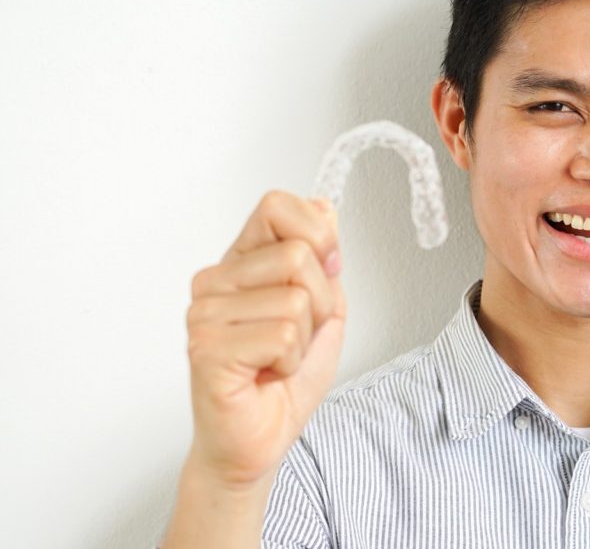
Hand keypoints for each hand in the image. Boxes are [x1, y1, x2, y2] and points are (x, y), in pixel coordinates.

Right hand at [184, 190, 346, 487]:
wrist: (260, 441)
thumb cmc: (285, 379)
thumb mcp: (325, 307)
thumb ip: (324, 258)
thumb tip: (325, 207)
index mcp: (241, 262)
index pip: (277, 205)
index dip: (318, 235)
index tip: (326, 270)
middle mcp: (215, 281)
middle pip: (298, 254)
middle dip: (322, 302)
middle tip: (297, 336)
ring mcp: (205, 313)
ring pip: (296, 299)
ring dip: (304, 339)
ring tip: (278, 359)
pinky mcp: (206, 348)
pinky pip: (281, 335)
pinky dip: (289, 362)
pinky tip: (265, 375)